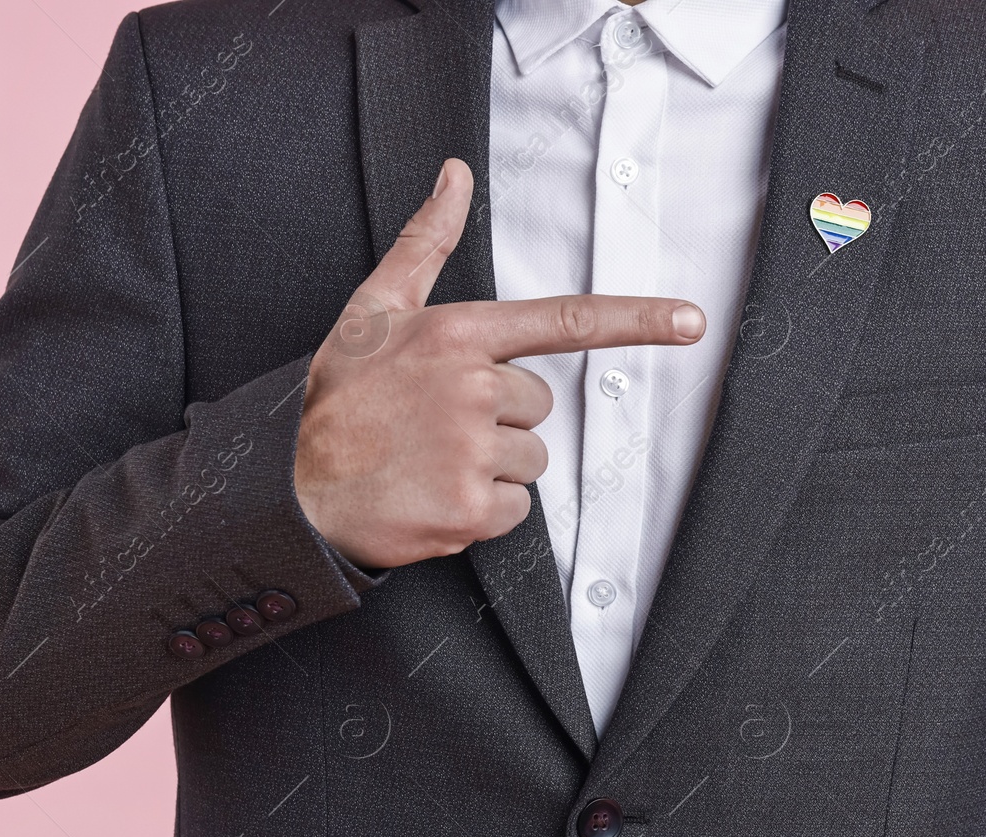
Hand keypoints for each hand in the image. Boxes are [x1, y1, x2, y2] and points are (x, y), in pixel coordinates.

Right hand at [294, 158, 705, 568]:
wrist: (293, 490)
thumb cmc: (340, 399)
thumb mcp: (372, 311)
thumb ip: (423, 242)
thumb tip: (453, 174)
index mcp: (459, 335)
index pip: (565, 323)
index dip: (638, 319)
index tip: (692, 321)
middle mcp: (474, 389)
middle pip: (541, 406)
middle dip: (501, 419)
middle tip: (438, 425)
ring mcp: (474, 452)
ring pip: (532, 459)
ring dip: (494, 466)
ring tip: (432, 461)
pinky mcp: (473, 510)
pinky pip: (518, 511)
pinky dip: (484, 512)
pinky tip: (436, 495)